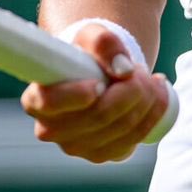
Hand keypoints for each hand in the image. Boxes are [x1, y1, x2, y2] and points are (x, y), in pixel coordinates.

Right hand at [20, 22, 171, 162]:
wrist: (97, 74)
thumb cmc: (87, 54)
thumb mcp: (92, 36)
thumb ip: (104, 43)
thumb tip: (124, 70)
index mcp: (36, 100)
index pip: (49, 102)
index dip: (77, 94)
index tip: (99, 82)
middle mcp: (52, 130)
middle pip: (99, 115)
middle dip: (129, 89)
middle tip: (138, 69)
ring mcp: (78, 147)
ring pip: (123, 128)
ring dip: (146, 99)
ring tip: (146, 77)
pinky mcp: (104, 154)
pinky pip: (135, 138)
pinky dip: (153, 113)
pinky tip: (155, 93)